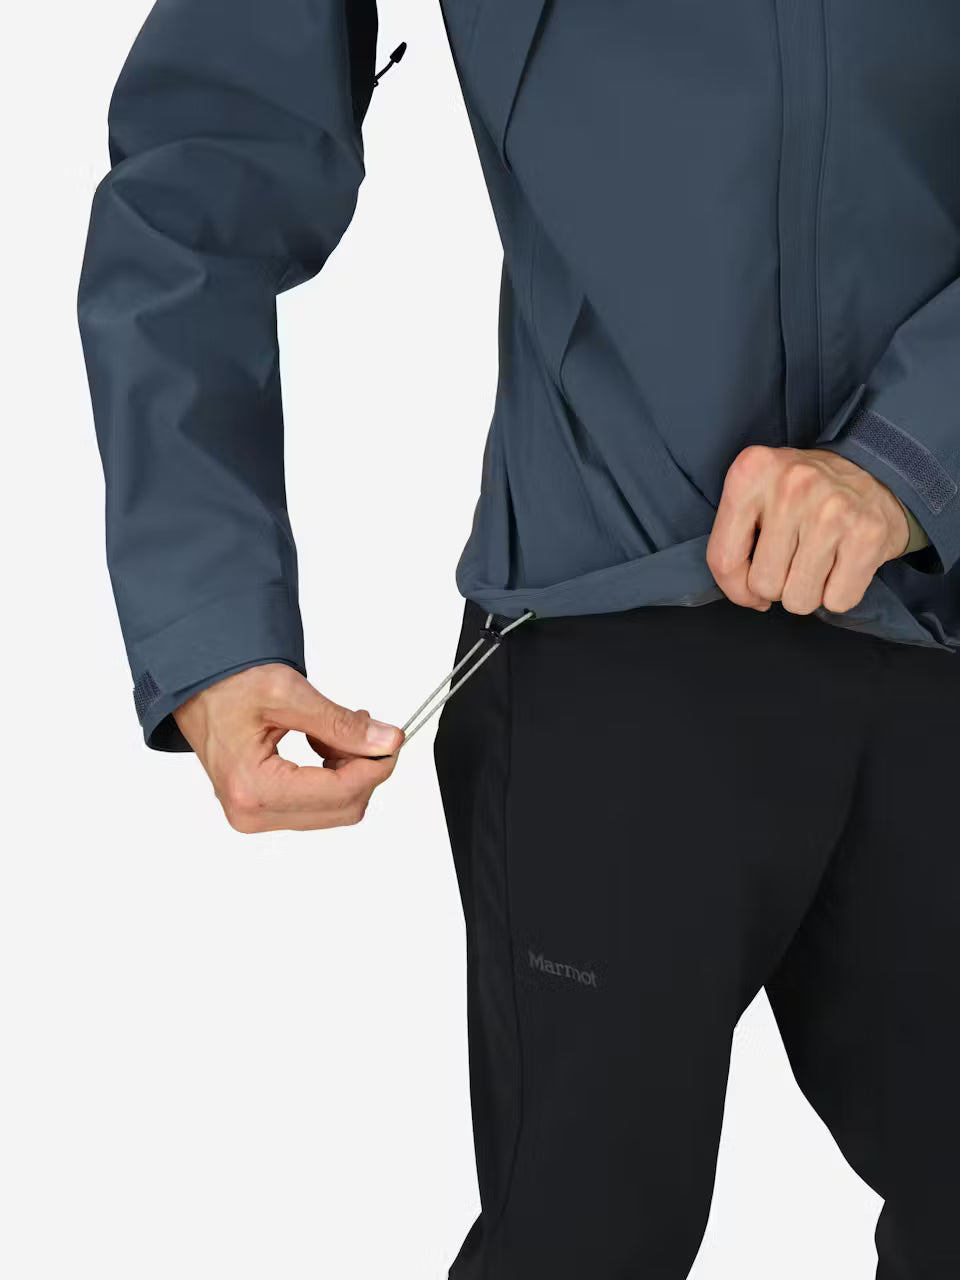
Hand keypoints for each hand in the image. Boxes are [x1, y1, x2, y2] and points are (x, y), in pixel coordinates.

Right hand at [173, 663, 402, 833]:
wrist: (195, 688)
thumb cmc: (226, 686)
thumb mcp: (287, 693)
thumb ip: (341, 723)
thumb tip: (386, 742)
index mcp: (254, 788)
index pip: (342, 792)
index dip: (377, 764)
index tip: (392, 738)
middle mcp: (252, 814)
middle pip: (343, 808)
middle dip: (363, 768)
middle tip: (364, 728)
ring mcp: (255, 818)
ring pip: (334, 809)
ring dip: (347, 771)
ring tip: (333, 730)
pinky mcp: (261, 812)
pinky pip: (317, 805)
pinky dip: (332, 775)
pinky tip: (322, 743)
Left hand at [707, 446, 909, 613]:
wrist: (877, 471)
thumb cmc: (806, 494)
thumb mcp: (757, 495)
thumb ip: (734, 540)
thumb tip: (748, 596)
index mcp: (751, 473)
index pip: (723, 560)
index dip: (736, 588)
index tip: (750, 588)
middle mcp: (791, 486)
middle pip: (764, 584)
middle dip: (778, 586)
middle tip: (795, 559)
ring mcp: (832, 510)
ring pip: (799, 600)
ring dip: (808, 592)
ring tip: (819, 561)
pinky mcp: (867, 533)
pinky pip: (838, 601)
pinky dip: (839, 594)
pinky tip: (843, 563)